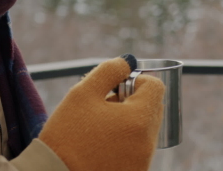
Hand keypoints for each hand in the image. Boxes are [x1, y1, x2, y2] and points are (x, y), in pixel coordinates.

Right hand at [39, 57, 164, 170]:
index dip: (137, 80)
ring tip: (99, 128)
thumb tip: (128, 62)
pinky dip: (125, 142)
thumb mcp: (82, 94)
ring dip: (128, 121)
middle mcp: (148, 143)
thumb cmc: (66, 136)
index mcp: (139, 120)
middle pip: (152, 109)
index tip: (116, 87)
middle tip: (104, 107)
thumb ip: (109, 71)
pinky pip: (137, 149)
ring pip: (145, 130)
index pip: (155, 87)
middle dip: (133, 101)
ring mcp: (143, 162)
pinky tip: (101, 145)